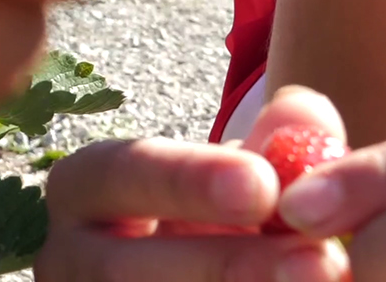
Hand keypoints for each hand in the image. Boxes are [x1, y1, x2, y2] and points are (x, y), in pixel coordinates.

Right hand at [36, 87, 351, 281]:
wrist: (201, 276)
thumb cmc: (221, 222)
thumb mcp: (240, 177)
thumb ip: (276, 143)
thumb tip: (307, 119)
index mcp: (83, 190)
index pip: (122, 173)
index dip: (189, 180)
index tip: (264, 187)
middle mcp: (66, 259)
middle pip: (125, 269)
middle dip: (226, 266)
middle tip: (319, 263)